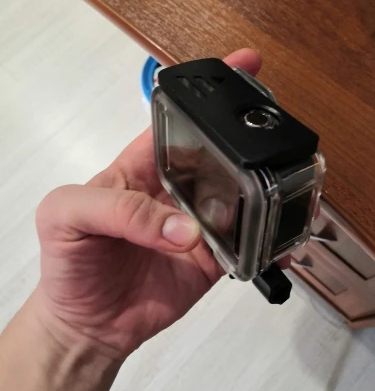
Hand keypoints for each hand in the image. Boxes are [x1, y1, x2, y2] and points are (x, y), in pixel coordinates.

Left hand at [33, 49, 261, 359]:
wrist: (87, 322)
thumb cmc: (69, 259)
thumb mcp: (67, 215)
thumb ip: (116, 208)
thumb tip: (184, 228)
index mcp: (143, 163)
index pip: (180, 120)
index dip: (210, 94)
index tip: (244, 67)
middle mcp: (177, 187)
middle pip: (221, 155)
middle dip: (251, 144)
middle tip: (280, 141)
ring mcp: (198, 222)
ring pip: (241, 199)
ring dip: (265, 195)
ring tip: (291, 191)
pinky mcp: (212, 258)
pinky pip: (246, 246)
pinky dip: (267, 244)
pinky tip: (280, 242)